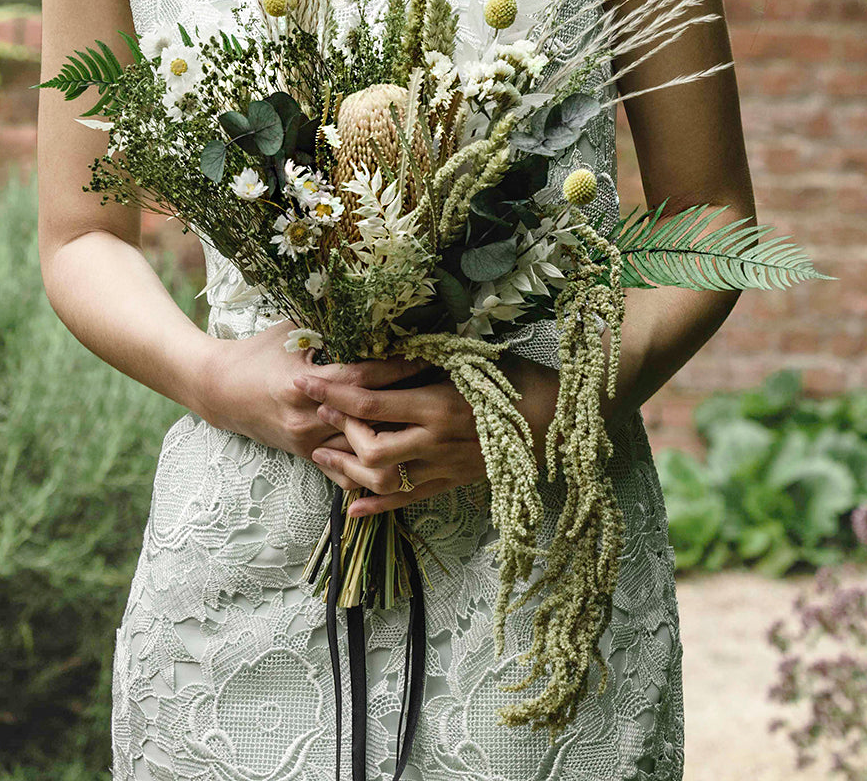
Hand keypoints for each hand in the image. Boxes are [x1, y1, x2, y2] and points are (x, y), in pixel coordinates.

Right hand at [193, 319, 431, 461]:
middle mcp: (308, 417)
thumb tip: (372, 306)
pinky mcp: (307, 456)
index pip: (362, 379)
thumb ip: (329, 325)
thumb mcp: (291, 331)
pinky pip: (347, 469)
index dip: (398, 368)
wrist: (221, 391)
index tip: (427, 357)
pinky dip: (373, 464)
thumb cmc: (259, 353)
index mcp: (303, 383)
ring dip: (395, 434)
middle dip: (405, 404)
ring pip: (363, 448)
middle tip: (439, 392)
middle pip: (369, 417)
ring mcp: (308, 442)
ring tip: (427, 420)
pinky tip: (402, 453)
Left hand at [296, 352, 569, 516]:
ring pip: (384, 482)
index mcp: (439, 403)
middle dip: (338, 432)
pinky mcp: (454, 484)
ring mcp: (445, 467)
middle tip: (318, 414)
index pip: (371, 402)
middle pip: (370, 447)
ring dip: (347, 470)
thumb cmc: (511, 377)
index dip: (334, 393)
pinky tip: (352, 510)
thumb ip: (419, 361)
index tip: (308, 381)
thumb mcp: (464, 358)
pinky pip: (409, 501)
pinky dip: (377, 508)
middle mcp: (437, 441)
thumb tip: (372, 355)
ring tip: (320, 457)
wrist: (558, 416)